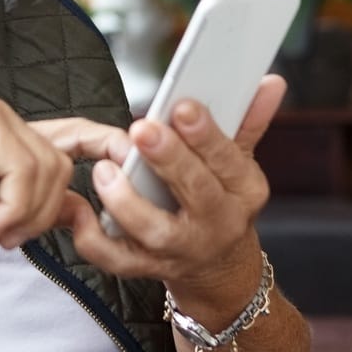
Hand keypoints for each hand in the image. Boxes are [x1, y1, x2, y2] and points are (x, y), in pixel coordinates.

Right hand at [0, 93, 90, 276]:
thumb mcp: (11, 216)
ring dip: (26, 214)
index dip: (107, 142)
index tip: (133, 155)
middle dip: (43, 211)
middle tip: (6, 233)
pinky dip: (12, 207)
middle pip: (63, 164)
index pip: (72, 132)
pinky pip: (25, 170)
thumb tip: (86, 206)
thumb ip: (46, 202)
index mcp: (8, 134)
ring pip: (49, 170)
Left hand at [66, 76, 286, 318]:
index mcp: (245, 191)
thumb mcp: (240, 164)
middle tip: (143, 129)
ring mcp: (184, 250)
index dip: (206, 134)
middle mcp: (218, 223)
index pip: (229, 159)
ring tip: (105, 170)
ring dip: (128, 201)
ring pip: (157, 231)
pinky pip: (119, 261)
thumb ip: (248, 121)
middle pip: (196, 192)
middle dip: (169, 159)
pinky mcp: (150, 269)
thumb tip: (270, 82)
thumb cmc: (222, 202)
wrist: (219, 270)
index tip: (183, 106)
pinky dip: (95, 240)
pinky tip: (80, 211)